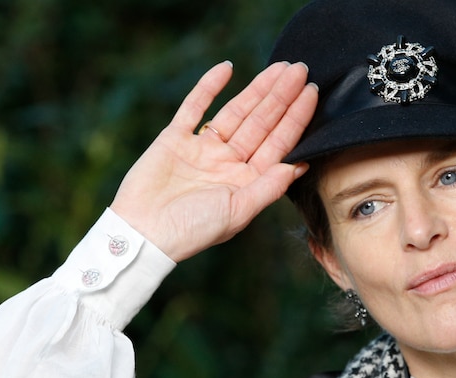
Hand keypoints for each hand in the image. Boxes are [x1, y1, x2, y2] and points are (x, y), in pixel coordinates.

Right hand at [110, 61, 317, 261]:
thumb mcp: (238, 212)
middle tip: (300, 69)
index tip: (312, 93)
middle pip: (261, 122)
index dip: (295, 118)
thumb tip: (300, 166)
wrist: (142, 233)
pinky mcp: (175, 138)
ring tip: (279, 67)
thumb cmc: (193, 231)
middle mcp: (228, 162)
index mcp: (246, 180)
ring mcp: (202, 148)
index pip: (278, 143)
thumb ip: (268, 187)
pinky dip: (209, 87)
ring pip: (236, 111)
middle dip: (281, 96)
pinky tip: (227, 68)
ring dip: (256, 89)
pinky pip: (194, 107)